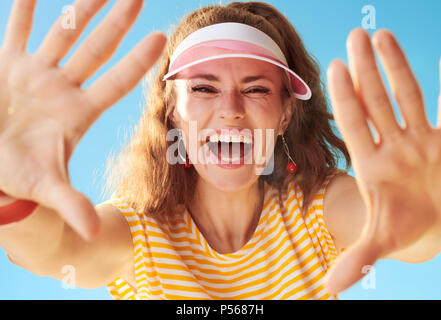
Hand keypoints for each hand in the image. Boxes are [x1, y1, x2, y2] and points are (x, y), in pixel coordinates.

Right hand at [0, 0, 165, 239]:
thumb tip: (94, 233)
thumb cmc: (12, 176)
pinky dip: (22, 8)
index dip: (138, 62)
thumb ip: (69, 203)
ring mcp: (35, 73)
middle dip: (116, 22)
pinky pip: (16, 29)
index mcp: (76, 113)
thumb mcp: (42, 185)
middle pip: (96, 49)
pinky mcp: (6, 64)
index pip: (115, 82)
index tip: (163, 39)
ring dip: (81, 8)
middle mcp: (61, 88)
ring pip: (62, 33)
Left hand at [325, 28, 440, 293]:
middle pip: (376, 101)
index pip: (355, 123)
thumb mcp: (380, 240)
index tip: (336, 68)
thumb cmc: (401, 225)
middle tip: (354, 37)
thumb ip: (357, 258)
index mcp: (372, 163)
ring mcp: (418, 138)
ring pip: (404, 96)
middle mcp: (392, 144)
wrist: (430, 221)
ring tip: (380, 35)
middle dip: (366, 70)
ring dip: (395, 66)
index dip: (345, 97)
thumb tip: (327, 289)